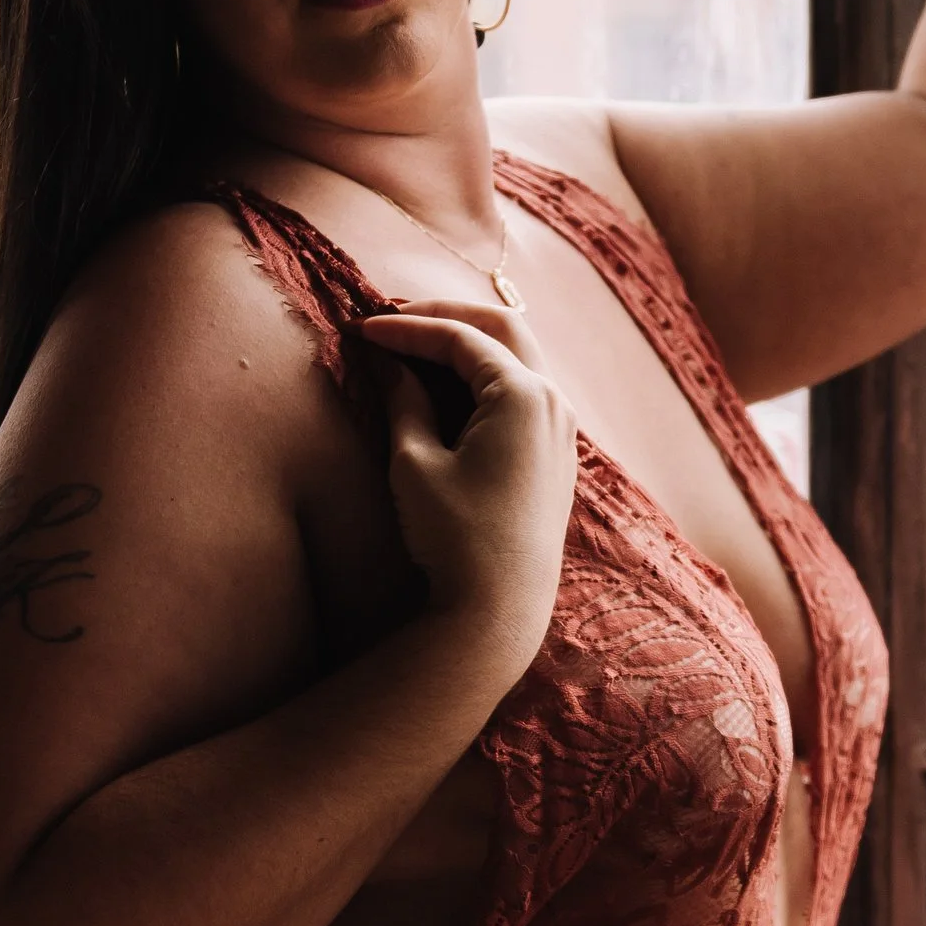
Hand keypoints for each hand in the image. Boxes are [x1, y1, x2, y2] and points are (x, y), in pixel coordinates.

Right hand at [358, 298, 578, 683]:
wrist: (499, 609)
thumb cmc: (455, 537)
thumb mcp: (415, 463)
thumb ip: (404, 402)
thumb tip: (390, 364)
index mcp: (524, 396)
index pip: (460, 338)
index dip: (407, 327)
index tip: (363, 329)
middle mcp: (554, 401)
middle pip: (501, 327)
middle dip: (445, 316)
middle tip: (394, 318)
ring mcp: (562, 426)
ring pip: (518, 354)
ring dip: (469, 340)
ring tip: (417, 343)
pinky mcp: (557, 452)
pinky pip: (525, 388)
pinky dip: (487, 372)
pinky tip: (450, 382)